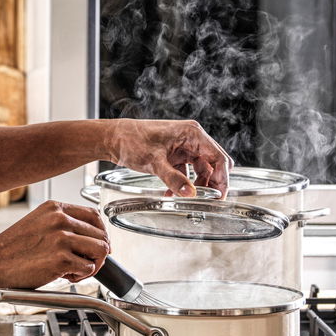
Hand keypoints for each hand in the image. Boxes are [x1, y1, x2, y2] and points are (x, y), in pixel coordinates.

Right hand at [0, 201, 109, 288]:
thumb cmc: (9, 250)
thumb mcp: (37, 224)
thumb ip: (61, 225)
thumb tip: (90, 238)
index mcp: (54, 208)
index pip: (94, 215)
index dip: (101, 233)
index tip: (98, 245)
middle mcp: (59, 219)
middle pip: (102, 234)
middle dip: (97, 253)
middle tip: (82, 263)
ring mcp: (61, 238)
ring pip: (101, 250)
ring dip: (92, 264)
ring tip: (73, 270)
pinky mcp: (62, 258)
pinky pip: (89, 268)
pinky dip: (81, 276)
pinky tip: (64, 276)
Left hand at [104, 119, 230, 195]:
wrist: (112, 138)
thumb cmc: (131, 140)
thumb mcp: (153, 161)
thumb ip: (173, 179)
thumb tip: (190, 193)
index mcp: (192, 134)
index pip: (218, 158)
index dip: (222, 179)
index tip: (218, 197)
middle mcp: (191, 139)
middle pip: (213, 164)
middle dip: (210, 183)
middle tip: (206, 201)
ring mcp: (183, 146)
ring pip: (200, 170)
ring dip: (195, 186)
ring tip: (185, 198)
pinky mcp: (174, 155)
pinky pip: (186, 172)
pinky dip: (183, 184)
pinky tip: (172, 194)